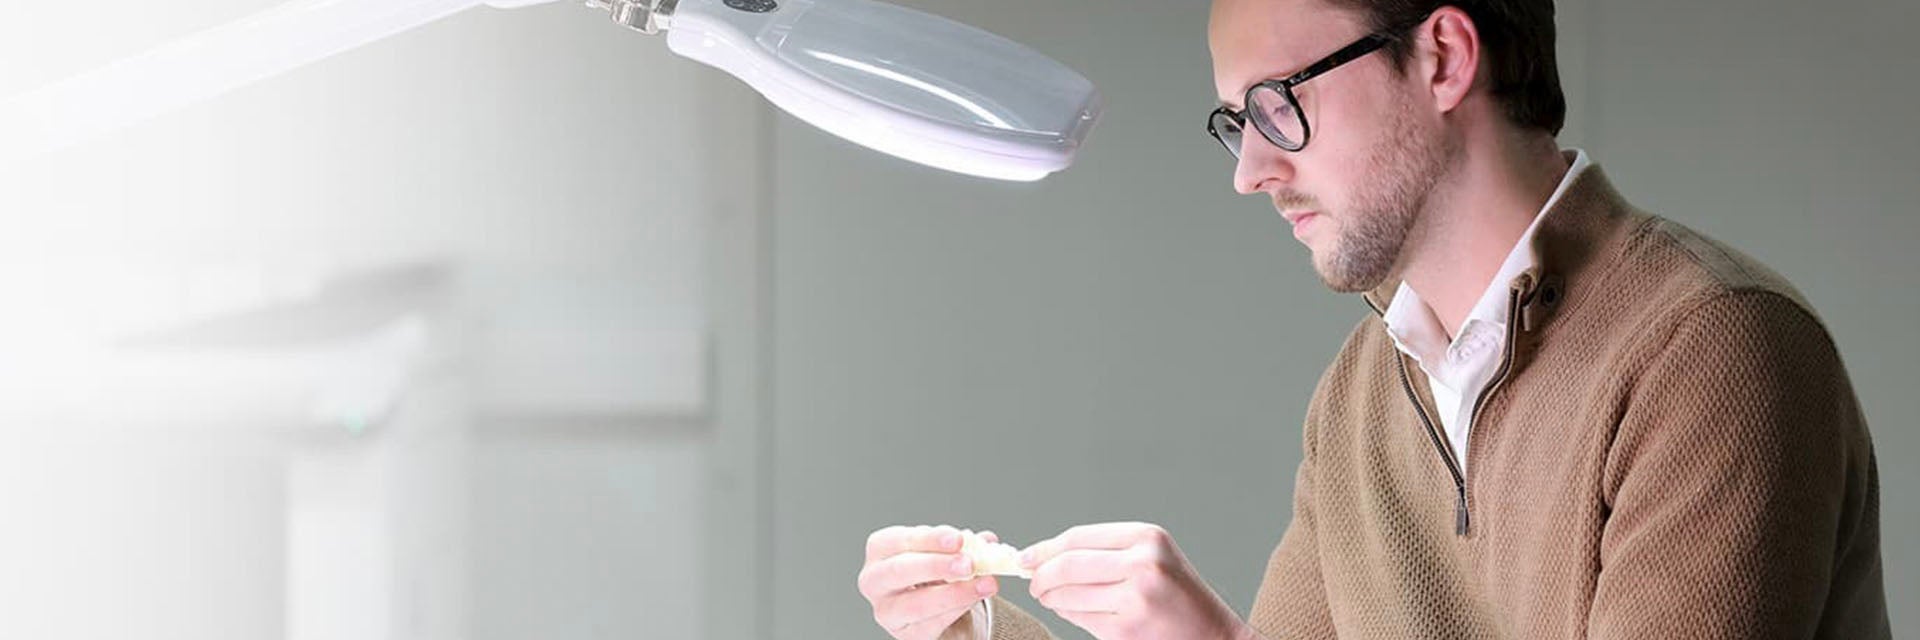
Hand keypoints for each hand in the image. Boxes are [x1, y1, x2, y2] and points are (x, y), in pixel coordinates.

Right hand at [858, 525, 1000, 639]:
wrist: (934, 607)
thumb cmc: (933, 572)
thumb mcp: (943, 551)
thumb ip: (963, 545)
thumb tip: (987, 541)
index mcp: (880, 549)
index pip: (900, 540)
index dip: (929, 539)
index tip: (958, 539)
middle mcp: (874, 580)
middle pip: (900, 571)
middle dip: (937, 566)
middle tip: (968, 564)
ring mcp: (886, 611)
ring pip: (916, 604)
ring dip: (954, 594)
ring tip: (985, 584)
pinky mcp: (905, 635)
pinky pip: (932, 625)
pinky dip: (957, 610)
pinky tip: (975, 600)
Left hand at [1020, 522, 1256, 639]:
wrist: (1213, 635)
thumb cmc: (1178, 597)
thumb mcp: (1152, 558)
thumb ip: (1105, 552)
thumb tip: (1045, 558)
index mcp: (1147, 537)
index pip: (1078, 537)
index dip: (1044, 549)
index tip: (1025, 557)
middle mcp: (1142, 563)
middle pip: (1068, 564)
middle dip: (1041, 576)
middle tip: (1032, 583)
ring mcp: (1135, 598)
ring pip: (1069, 594)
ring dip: (1051, 598)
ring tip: (1050, 598)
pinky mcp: (1127, 629)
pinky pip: (1081, 619)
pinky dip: (1068, 615)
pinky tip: (1070, 611)